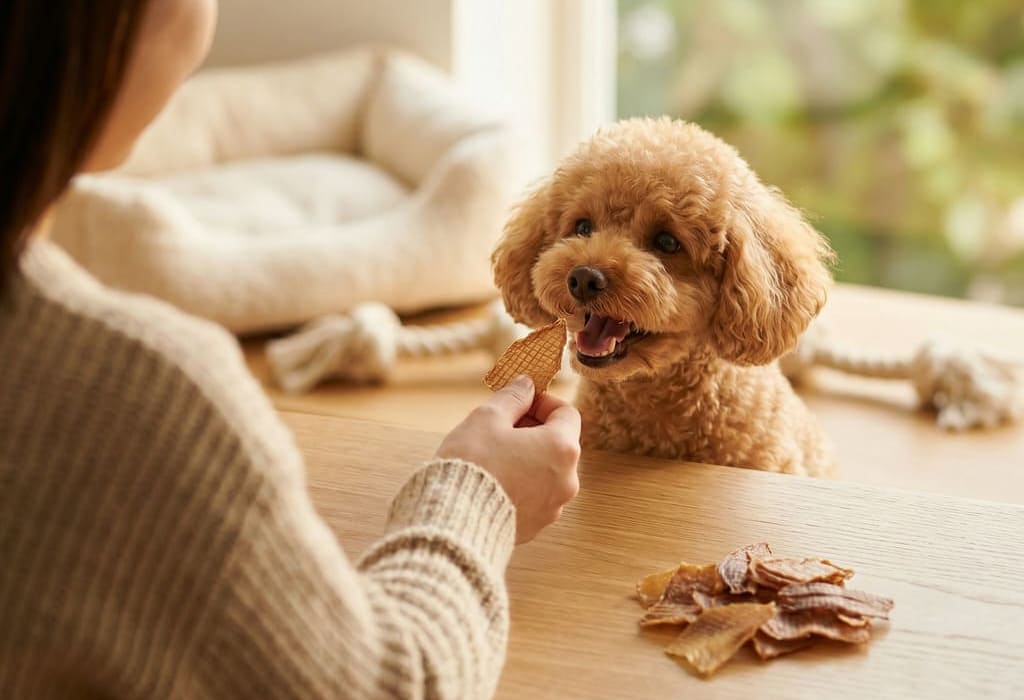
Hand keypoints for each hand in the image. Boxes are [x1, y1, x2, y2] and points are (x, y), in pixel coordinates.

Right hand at [436, 376, 581, 542]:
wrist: (454, 520)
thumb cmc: (472, 464)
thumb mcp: (488, 417)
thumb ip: (513, 397)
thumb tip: (527, 384)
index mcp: (561, 448)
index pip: (566, 413)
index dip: (543, 402)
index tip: (520, 401)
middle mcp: (566, 480)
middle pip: (558, 443)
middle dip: (533, 430)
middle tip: (501, 426)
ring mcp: (553, 507)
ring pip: (546, 471)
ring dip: (527, 457)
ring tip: (493, 455)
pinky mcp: (536, 526)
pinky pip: (534, 496)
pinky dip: (521, 484)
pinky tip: (493, 481)